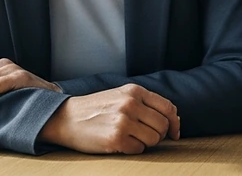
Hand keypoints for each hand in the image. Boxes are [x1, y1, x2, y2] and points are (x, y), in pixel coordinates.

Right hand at [41, 83, 180, 153]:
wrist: (66, 118)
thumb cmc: (96, 109)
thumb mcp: (121, 96)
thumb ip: (145, 103)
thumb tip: (173, 120)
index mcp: (134, 91)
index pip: (168, 107)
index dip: (174, 123)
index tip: (174, 133)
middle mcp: (131, 104)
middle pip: (163, 126)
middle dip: (158, 135)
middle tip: (144, 135)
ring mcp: (123, 121)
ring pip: (154, 139)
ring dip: (145, 143)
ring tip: (130, 138)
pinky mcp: (116, 138)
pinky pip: (139, 150)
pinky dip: (133, 149)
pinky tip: (120, 143)